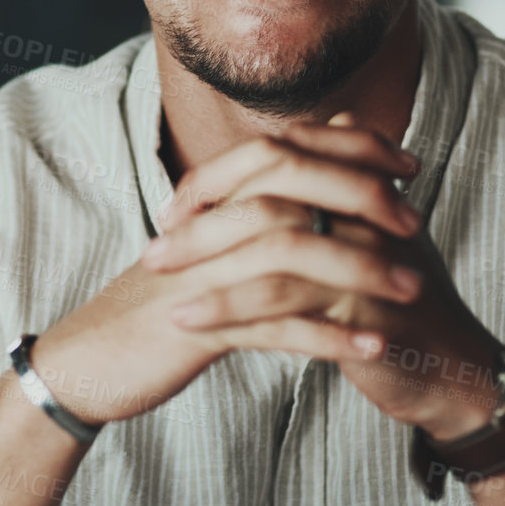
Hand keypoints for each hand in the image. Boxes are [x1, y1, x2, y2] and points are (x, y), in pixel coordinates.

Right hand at [26, 123, 415, 426]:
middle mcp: (208, 221)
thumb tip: (311, 173)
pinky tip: (370, 348)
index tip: (406, 163)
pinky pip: (274, 325)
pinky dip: (327, 336)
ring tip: (412, 289)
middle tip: (415, 220)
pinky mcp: (199, 325)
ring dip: (360, 269)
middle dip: (364, 196)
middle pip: (295, 183)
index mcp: (214, 198)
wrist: (89, 358)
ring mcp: (202, 271)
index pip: (291, 147)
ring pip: (292, 252)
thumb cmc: (159, 304)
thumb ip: (258, 210)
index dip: (353, 147)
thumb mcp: (208, 249)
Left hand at [143, 113, 503, 440]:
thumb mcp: (369, 232)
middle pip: (270, 195)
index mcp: (360, 184)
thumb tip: (329, 122)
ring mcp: (368, 257)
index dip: (218, 179)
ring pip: (275, 251)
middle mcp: (366, 211)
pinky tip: (197, 327)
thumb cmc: (398, 297)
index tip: (172, 208)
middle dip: (203, 224)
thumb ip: (340, 180)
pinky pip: (289, 308)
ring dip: (211, 274)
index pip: (277, 158)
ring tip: (164, 292)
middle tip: (152, 250)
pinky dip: (235, 315)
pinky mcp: (366, 309)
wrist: (449, 368)